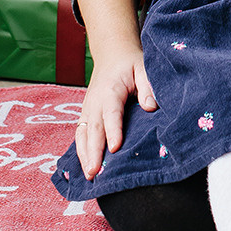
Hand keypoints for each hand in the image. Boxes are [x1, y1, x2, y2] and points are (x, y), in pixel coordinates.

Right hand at [75, 44, 156, 180]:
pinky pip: (80, 135)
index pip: (111, 113)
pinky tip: (85, 167)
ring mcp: (87, 109)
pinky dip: (80, 151)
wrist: (112, 54)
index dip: (113, 131)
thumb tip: (150, 107)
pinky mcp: (85, 115)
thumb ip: (147, 86)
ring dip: (84, 155)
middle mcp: (95, 102)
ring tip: (89, 176)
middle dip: (93, 151)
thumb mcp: (143, 67)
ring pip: (82, 135)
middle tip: (94, 172)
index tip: (115, 148)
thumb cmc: (130, 63)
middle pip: (93, 129)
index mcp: (110, 90)